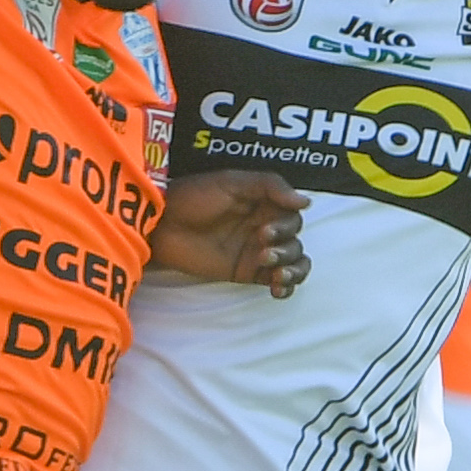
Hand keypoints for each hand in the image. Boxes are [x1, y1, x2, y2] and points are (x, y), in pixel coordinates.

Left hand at [153, 169, 310, 297]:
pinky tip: (278, 288)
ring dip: (293, 268)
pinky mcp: (247, 273)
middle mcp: (265, 226)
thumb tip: (306, 202)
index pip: (294, 216)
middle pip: (296, 240)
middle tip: (262, 250)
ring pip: (294, 261)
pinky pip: (277, 280)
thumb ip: (269, 187)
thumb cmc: (194, 197)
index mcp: (264, 203)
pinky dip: (286, 286)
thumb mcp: (231, 182)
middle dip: (286, 248)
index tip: (265, 231)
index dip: (286, 226)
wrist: (163, 225)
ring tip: (276, 274)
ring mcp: (257, 251)